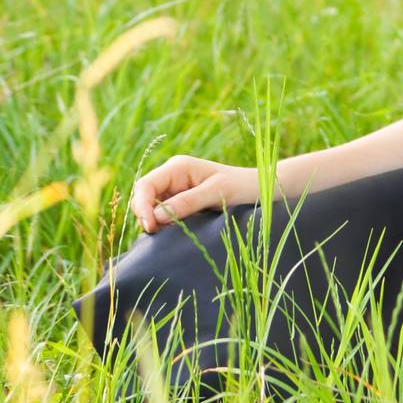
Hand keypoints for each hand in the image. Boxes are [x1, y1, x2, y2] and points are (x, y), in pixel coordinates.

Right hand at [131, 155, 260, 233]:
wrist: (260, 190)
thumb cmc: (241, 187)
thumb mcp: (215, 193)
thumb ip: (187, 202)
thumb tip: (156, 217)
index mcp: (178, 167)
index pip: (146, 185)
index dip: (142, 206)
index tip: (151, 227)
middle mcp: (173, 177)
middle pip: (143, 197)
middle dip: (145, 215)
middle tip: (156, 234)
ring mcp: (176, 191)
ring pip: (151, 208)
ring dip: (154, 222)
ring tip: (166, 235)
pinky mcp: (182, 204)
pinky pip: (163, 216)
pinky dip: (163, 225)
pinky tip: (171, 234)